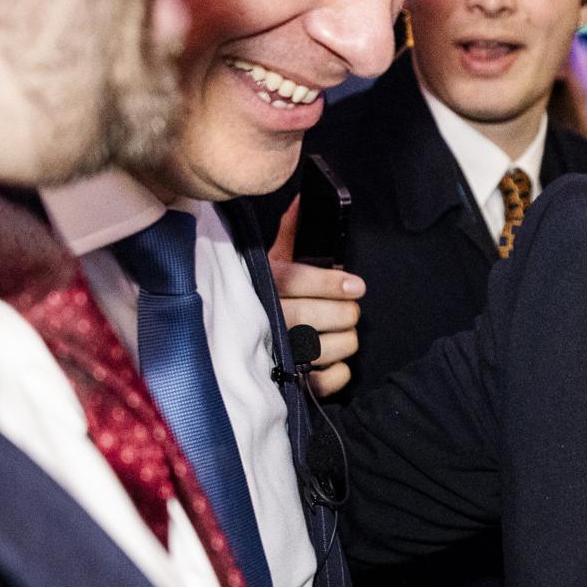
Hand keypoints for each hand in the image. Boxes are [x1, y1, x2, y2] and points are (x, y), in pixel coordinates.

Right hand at [269, 198, 363, 397]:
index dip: (331, 283)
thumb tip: (303, 202)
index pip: (297, 280)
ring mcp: (277, 354)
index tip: (356, 286)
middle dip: (345, 313)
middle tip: (348, 312)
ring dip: (344, 341)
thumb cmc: (262, 298)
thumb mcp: (270, 264)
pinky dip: (338, 372)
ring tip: (336, 335)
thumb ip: (291, 234)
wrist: (229, 346)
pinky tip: (330, 362)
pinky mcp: (289, 385)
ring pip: (333, 347)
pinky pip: (330, 380)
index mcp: (263, 286)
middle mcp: (268, 320)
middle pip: (323, 316)